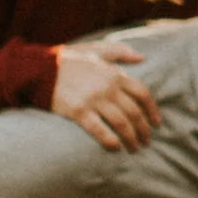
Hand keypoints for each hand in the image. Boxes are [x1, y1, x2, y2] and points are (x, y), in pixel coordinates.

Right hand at [52, 37, 162, 152]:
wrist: (41, 68)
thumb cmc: (70, 59)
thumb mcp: (96, 50)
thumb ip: (120, 52)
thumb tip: (142, 58)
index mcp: (115, 74)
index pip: (142, 94)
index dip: (152, 110)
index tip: (157, 123)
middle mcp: (108, 87)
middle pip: (134, 112)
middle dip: (143, 129)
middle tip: (147, 141)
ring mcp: (94, 100)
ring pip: (121, 123)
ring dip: (131, 138)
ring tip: (134, 148)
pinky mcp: (78, 111)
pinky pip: (99, 129)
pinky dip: (110, 140)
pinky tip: (116, 147)